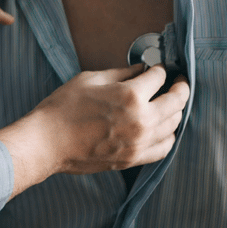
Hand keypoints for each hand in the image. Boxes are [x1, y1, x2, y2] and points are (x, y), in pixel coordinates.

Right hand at [0, 65, 188, 195]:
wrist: (47, 142)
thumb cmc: (63, 108)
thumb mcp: (90, 79)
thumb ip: (121, 73)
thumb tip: (140, 70)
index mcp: (130, 95)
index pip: (159, 77)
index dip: (161, 70)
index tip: (159, 68)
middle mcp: (141, 120)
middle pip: (176, 101)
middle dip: (180, 87)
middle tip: (178, 82)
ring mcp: (139, 142)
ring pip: (174, 124)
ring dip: (176, 111)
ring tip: (171, 104)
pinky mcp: (133, 158)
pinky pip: (164, 148)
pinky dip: (169, 136)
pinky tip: (164, 128)